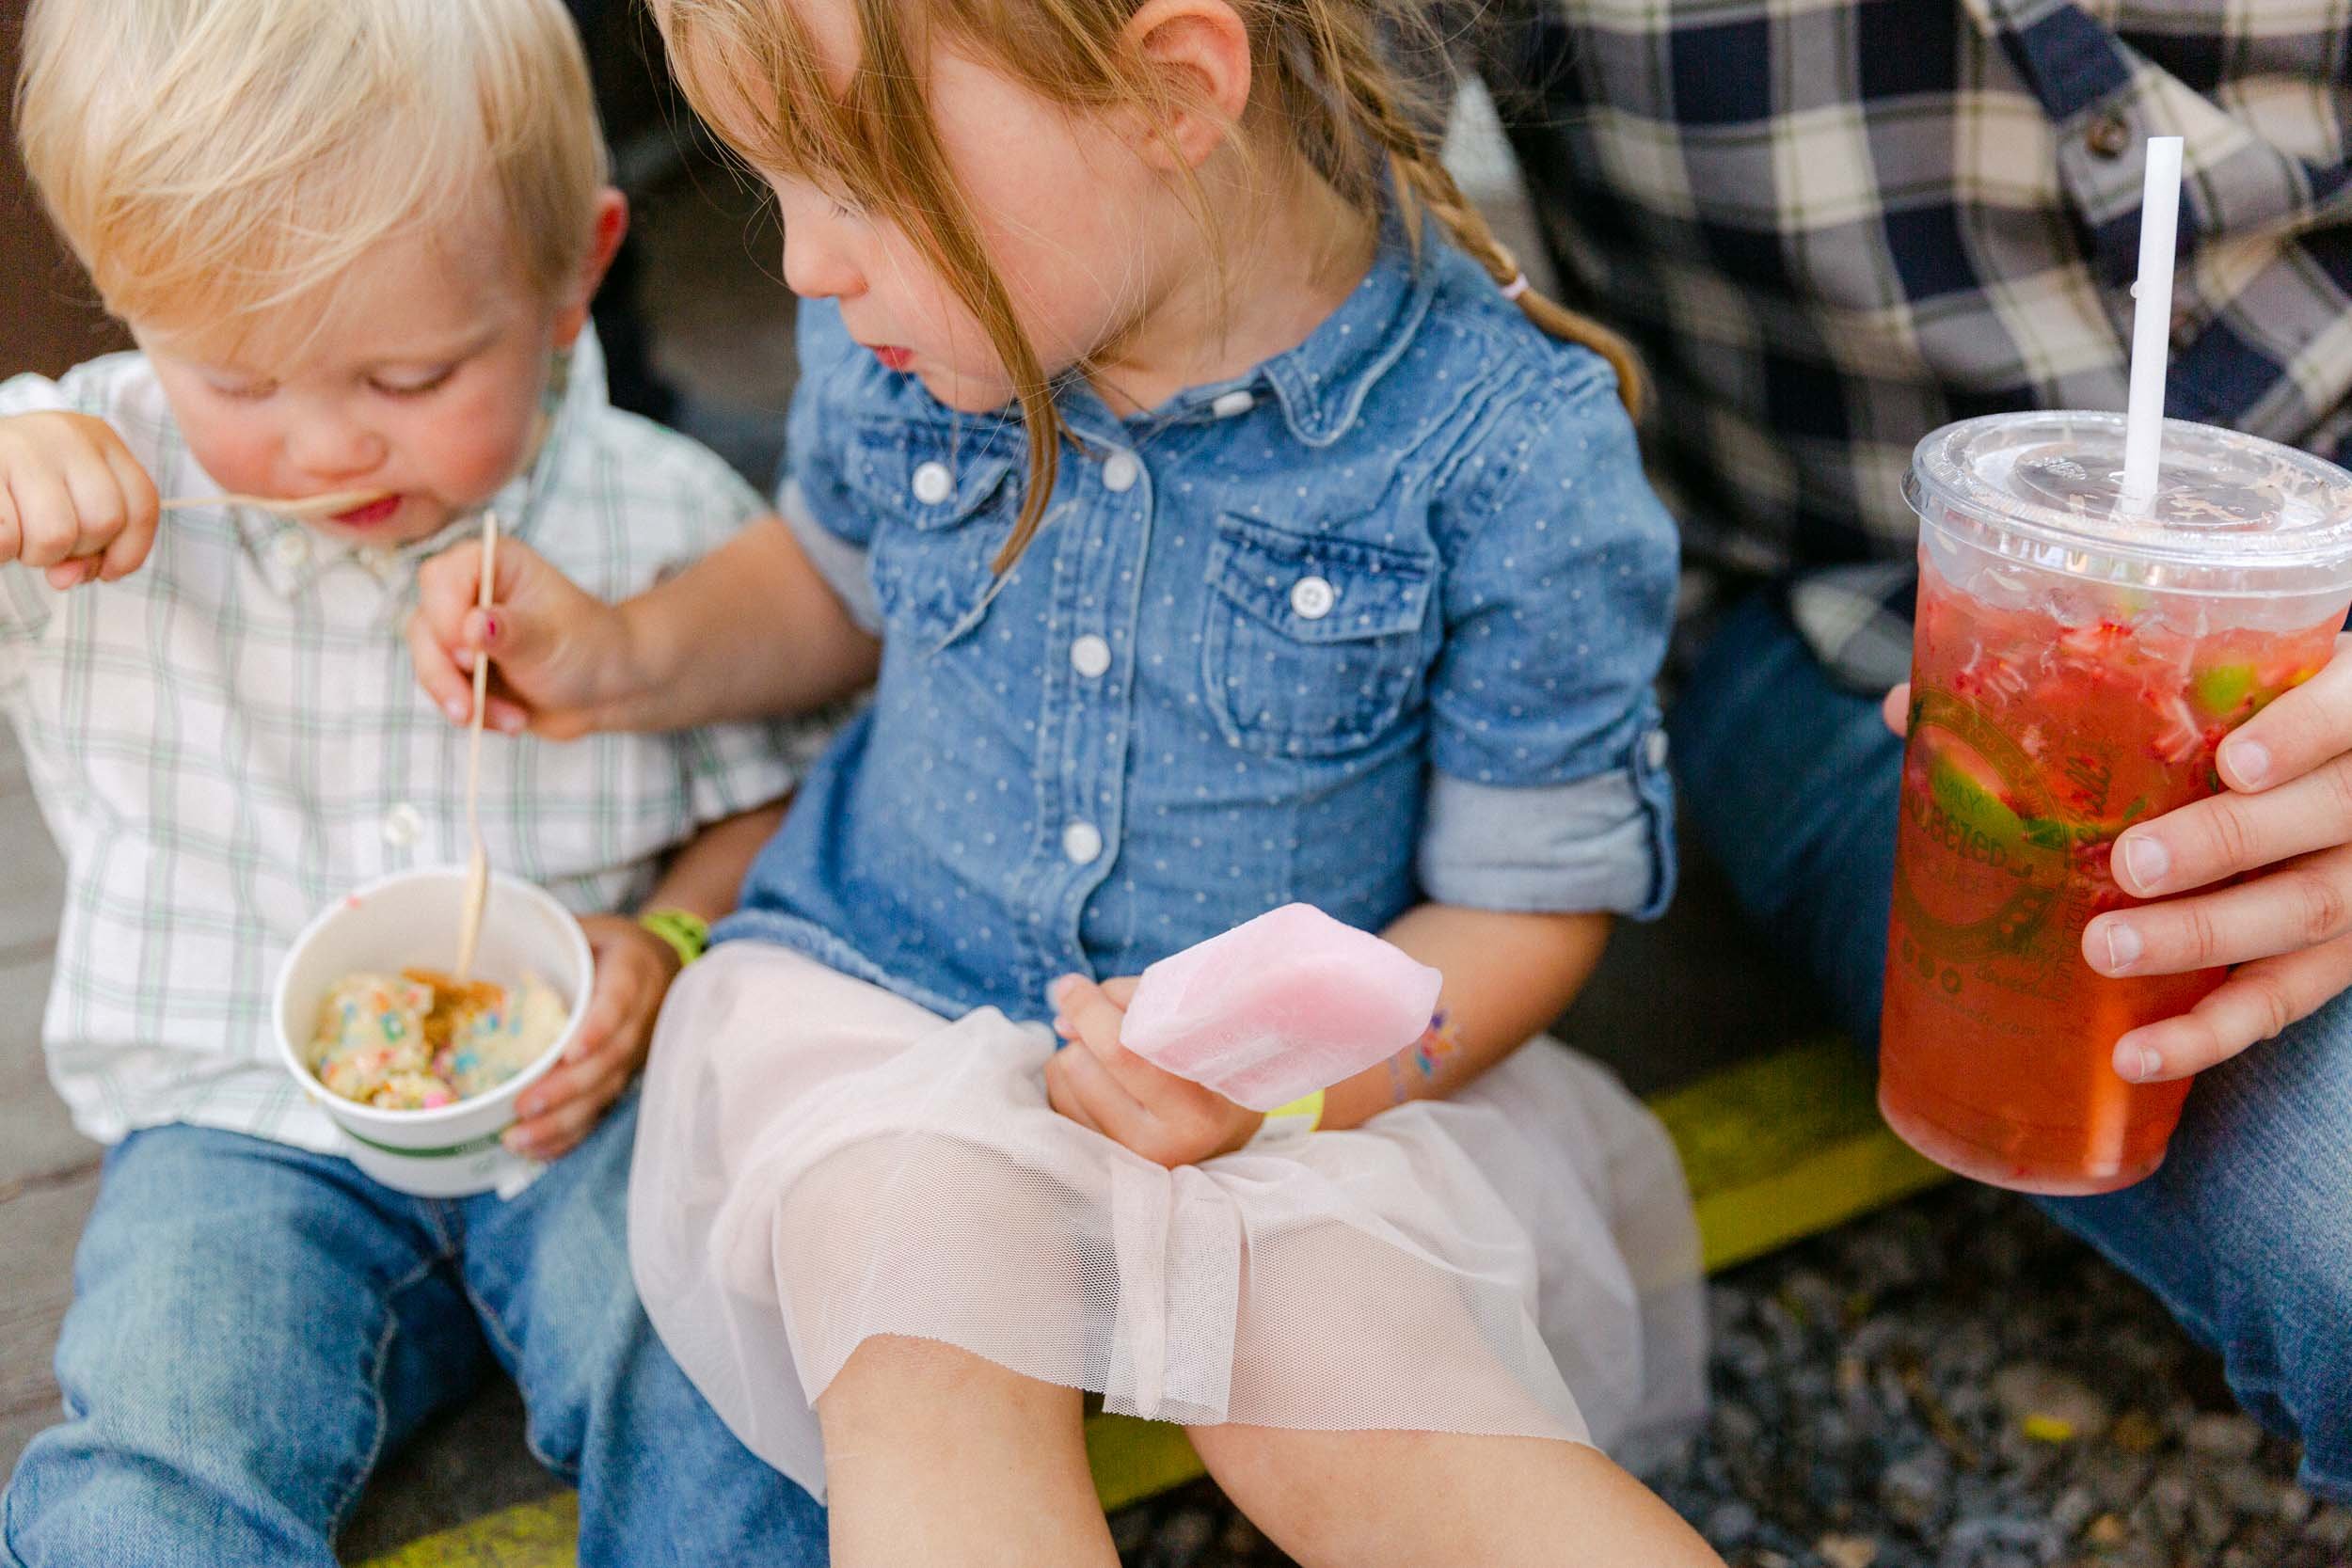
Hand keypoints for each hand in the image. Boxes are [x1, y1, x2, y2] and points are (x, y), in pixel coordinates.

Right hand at [0, 412, 158, 588]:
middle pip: (103, 522)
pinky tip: (0, 533)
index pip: (143, 506)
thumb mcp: (70, 502)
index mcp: (101, 440)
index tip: (107, 571)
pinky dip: (3, 550)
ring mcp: (21, 447)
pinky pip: (6, 536)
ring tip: (19, 535)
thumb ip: (90, 546)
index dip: (130, 552)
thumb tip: (68, 578)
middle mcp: (66, 435)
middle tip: (47, 541)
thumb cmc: (24, 485)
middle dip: (77, 551)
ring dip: (36, 555)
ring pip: (56, 534)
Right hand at [409, 537, 631, 738]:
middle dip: (442, 673)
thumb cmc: (588, 647)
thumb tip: (473, 625)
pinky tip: (514, 722)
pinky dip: (474, 714)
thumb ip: (513, 632)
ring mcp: (459, 631)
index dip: (444, 616)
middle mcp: (468, 592)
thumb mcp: (553, 640)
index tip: (466, 656)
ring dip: (462, 700)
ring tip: (514, 722)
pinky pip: (444, 693)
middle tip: (468, 709)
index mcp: (493, 563)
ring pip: (427, 663)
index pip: (441, 578)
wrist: (605, 688)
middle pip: (424, 625)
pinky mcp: (458, 669)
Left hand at [503, 914, 681, 1160]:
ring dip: (563, 1121)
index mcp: (632, 973)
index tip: (570, 1052)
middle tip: (524, 1106)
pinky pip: (600, 1111)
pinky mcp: (624, 1077)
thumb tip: (483, 935)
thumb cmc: (612, 944)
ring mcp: (635, 1053)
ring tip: (518, 1139)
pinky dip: (570, 1135)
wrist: (664, 963)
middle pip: (610, 1061)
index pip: (618, 1003)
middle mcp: (640, 1018)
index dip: (598, 1030)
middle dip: (567, 1088)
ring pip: (604, 1093)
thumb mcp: (589, 927)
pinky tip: (537, 1150)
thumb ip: (551, 934)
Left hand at [1042, 974, 1263, 1166]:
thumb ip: (1127, 1005)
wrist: (1227, 1127)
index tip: (1070, 985)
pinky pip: (1057, 1102)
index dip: (1089, 1011)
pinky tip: (1103, 1081)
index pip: (1122, 1053)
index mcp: (1196, 1111)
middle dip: (1087, 1033)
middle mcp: (1161, 1146)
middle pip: (1081, 1064)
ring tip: (1116, 1058)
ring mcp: (1127, 1160)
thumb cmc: (1209, 1058)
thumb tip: (1062, 1022)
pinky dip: (1070, 1079)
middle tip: (1116, 1027)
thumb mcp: (1188, 1020)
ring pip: (1062, 1081)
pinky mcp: (1100, 1162)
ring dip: (1077, 1055)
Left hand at [1886, 646, 2351, 1081]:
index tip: (2235, 762)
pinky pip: (2279, 1003)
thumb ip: (2067, 688)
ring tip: (2107, 947)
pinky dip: (2207, 1035)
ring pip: (2304, 913)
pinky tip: (2132, 1055)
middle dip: (2224, 842)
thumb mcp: (2192, 686)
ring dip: (2203, 936)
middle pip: (2321, 818)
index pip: (2348, 708)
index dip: (2303, 734)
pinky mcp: (2333, 959)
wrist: (2311, 776)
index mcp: (2340, 701)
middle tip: (2129, 864)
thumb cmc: (2226, 718)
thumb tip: (1904, 706)